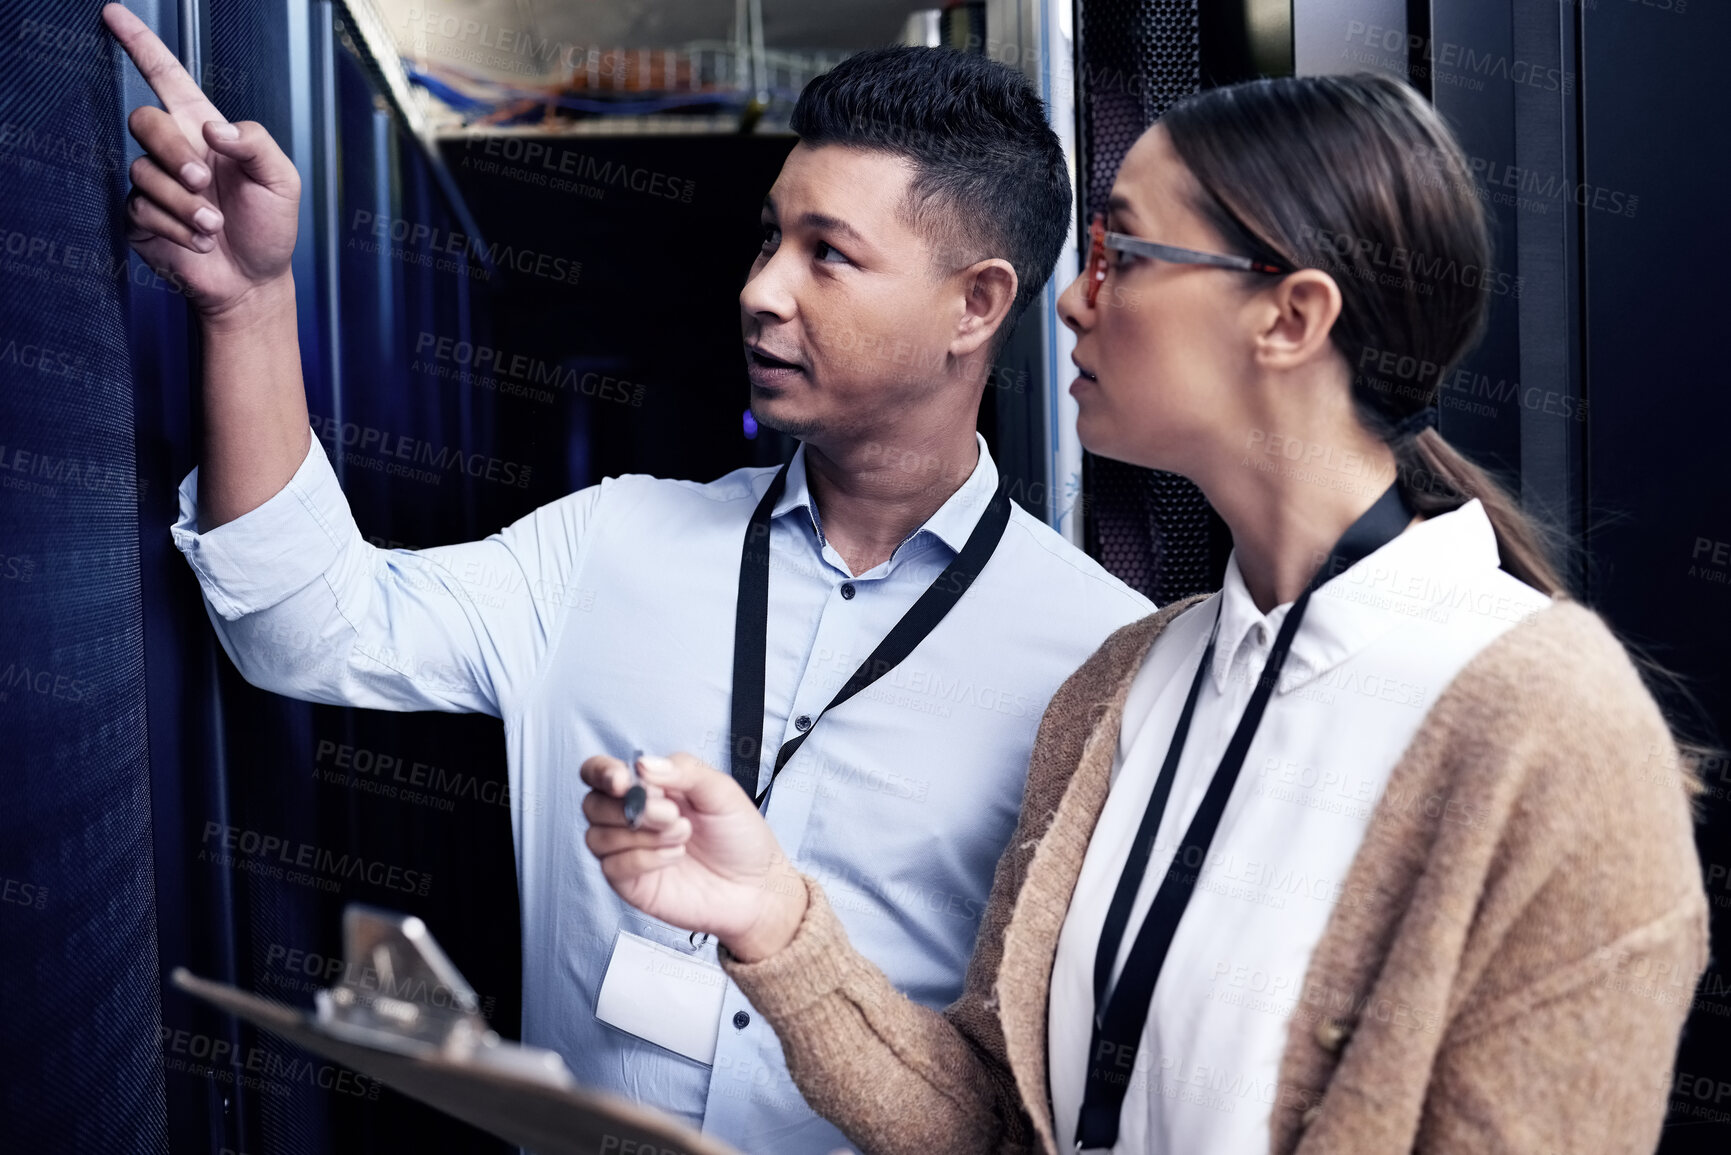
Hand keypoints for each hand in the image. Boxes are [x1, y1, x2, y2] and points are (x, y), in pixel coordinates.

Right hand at [102, 4, 300, 317]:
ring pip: (144, 171)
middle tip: (203, 181)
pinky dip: (178, 228)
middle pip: (144, 120)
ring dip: (185, 204)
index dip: (141, 45)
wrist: (256, 281)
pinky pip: (142, 209)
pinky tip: (202, 241)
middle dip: (173, 152)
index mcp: (205, 131)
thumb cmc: (270, 227)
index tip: (114, 15)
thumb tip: (213, 130)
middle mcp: (176, 151)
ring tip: (215, 225)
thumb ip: (257, 142)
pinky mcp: (140, 217)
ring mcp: (155, 183)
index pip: (167, 77)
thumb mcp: (282, 180)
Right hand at [581, 753, 808, 962]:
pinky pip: (613, 866)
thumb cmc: (741, 838)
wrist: (757, 888)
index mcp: (650, 788)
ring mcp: (629, 851)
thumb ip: (684, 770)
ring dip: (642, 833)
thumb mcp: (721, 791)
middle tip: (672, 813)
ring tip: (683, 835)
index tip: (623, 781)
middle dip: (631, 806)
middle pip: (592, 804)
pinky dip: (644, 858)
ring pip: (597, 835)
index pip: (601, 773)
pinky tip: (674, 856)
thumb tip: (643, 765)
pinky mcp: (631, 882)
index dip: (602, 773)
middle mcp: (633, 818)